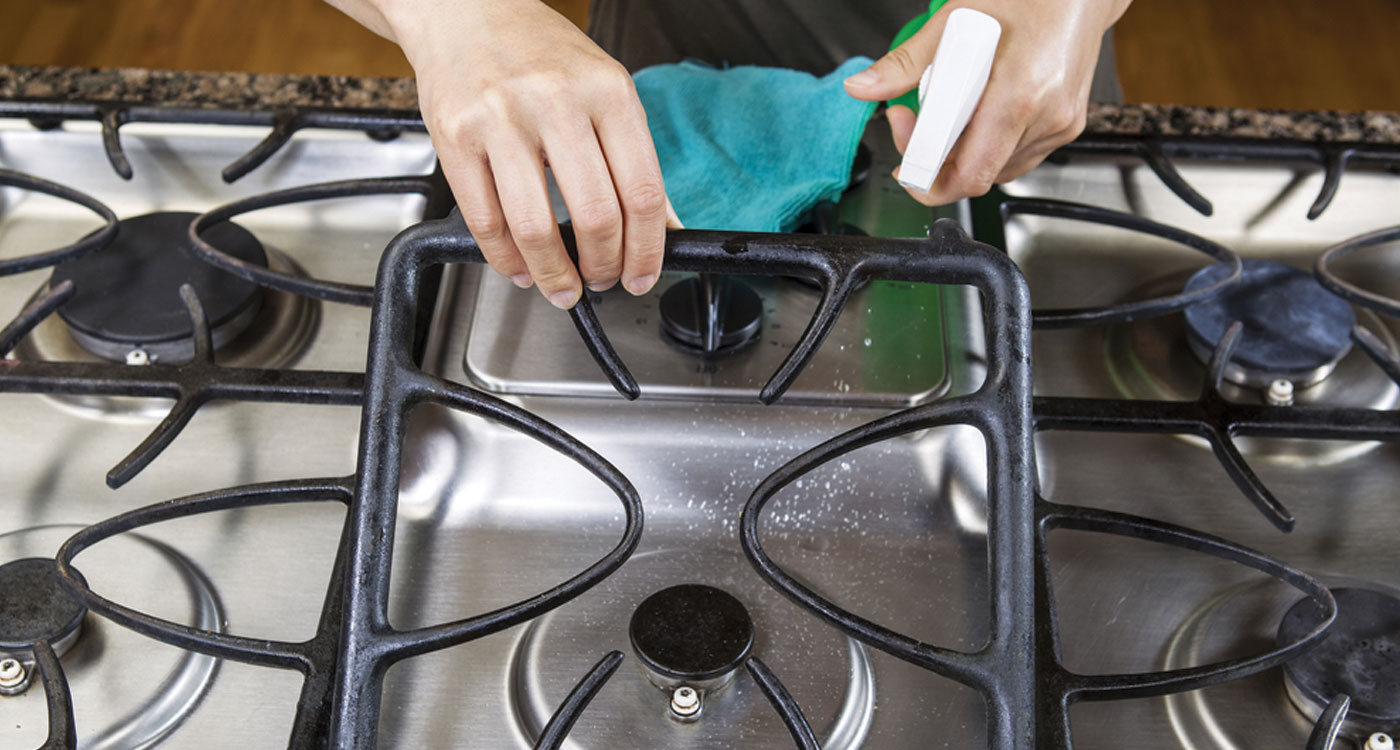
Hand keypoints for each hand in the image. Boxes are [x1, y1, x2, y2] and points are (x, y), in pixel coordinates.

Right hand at [332, 0, 674, 307]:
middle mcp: (556, 102)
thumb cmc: (539, 52)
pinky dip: (506, 259)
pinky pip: (485, 220)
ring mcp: (501, 120)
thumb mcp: (605, 89)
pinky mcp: (455, 137)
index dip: (647, 250)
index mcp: (608, 92)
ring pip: (536, 227)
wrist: (465, 9)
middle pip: (596, 216)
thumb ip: (635, 157)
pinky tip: (521, 266)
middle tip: (603, 281)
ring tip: (562, 286)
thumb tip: (664, 226)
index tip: (643, 275)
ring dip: (554, 274)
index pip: (642, 192)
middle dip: (604, 267)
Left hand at [843, 0, 1131, 205]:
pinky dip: (986, 147)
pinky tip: (975, 116)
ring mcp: (1060, 126)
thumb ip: (907, 62)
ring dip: (960, 154)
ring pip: (994, 171)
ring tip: (946, 112)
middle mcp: (1046, 117)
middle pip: (976, 175)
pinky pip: (1014, 158)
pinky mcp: (1066, 128)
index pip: (968, 172)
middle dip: (935, 161)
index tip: (902, 163)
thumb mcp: (957, 20)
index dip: (925, 177)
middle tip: (913, 125)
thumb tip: (863, 89)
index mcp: (1020, 93)